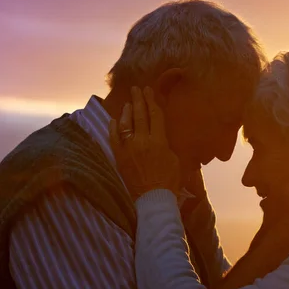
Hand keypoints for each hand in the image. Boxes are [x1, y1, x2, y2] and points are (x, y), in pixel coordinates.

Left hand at [109, 86, 182, 200]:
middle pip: (139, 115)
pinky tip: (114, 120)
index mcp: (159, 141)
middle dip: (138, 100)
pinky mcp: (120, 157)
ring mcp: (128, 149)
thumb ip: (167, 144)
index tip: (148, 91)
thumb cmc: (169, 180)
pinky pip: (114, 138)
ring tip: (128, 103)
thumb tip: (161, 136)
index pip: (154, 115)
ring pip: (125, 124)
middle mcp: (142, 141)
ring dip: (127, 111)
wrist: (153, 198)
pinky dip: (113, 128)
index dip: (151, 101)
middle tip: (136, 89)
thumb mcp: (175, 159)